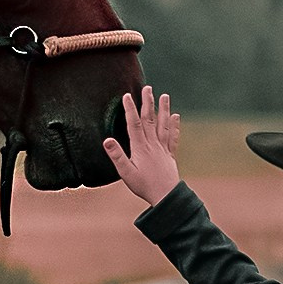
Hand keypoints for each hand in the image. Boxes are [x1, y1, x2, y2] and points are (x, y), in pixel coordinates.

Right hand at [102, 85, 180, 205]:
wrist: (166, 195)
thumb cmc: (144, 186)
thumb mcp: (126, 173)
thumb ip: (117, 156)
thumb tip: (107, 140)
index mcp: (140, 147)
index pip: (134, 124)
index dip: (130, 109)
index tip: (127, 96)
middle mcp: (153, 144)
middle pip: (149, 120)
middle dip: (147, 103)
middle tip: (147, 88)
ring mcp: (163, 148)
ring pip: (163, 125)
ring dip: (163, 109)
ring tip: (164, 95)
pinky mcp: (170, 154)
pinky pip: (173, 137)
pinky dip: (174, 126)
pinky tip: (176, 116)